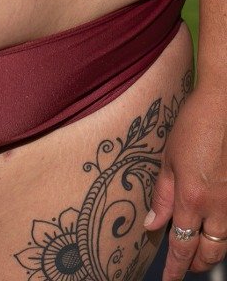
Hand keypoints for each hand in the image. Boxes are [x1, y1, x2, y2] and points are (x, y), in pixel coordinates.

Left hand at [144, 87, 226, 279]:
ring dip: (211, 251)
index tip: (169, 280)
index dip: (176, 267)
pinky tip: (213, 227)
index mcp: (192, 199)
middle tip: (183, 265)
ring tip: (197, 252)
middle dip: (196, 263)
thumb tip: (152, 226)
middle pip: (210, 251)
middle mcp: (218, 206)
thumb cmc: (192, 128)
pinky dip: (224, 232)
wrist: (225, 107)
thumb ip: (162, 197)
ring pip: (226, 241)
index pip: (182, 245)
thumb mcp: (168, 161)